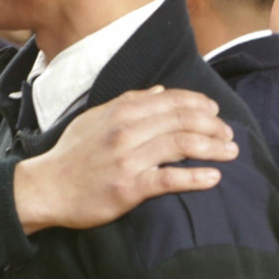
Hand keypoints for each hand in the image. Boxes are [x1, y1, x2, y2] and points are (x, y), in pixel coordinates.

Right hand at [13, 86, 237, 233]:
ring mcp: (128, 159)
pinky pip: (169, 180)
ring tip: (230, 152)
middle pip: (182, 120)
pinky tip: (214, 177)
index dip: (198, 103)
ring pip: (181, 145)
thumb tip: (158, 91)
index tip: (214, 111)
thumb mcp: (94, 118)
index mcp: (119, 112)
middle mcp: (125, 131)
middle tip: (229, 134)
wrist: (48, 187)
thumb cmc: (72, 153)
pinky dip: (196, 178)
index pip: (170, 100)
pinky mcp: (129, 187)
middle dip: (213, 125)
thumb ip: (126, 102)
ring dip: (213, 147)